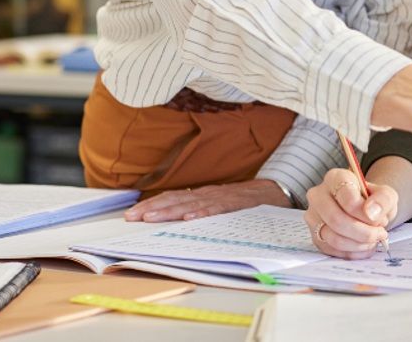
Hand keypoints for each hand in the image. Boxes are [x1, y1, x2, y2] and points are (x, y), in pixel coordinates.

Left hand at [123, 178, 292, 222]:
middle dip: (154, 208)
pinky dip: (203, 213)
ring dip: (171, 210)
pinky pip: (218, 209)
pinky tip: (190, 219)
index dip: (152, 204)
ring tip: (152, 218)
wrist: (278, 190)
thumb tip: (175, 222)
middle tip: (133, 217)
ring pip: (192, 203)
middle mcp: (209, 194)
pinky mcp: (237, 204)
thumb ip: (202, 209)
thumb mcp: (221, 204)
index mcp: (204, 195)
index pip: (173, 198)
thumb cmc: (246, 202)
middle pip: (177, 200)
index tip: (132, 214)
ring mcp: (223, 198)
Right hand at [304, 168, 397, 258]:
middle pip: (336, 219)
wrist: (367, 211)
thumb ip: (383, 199)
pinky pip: (333, 251)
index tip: (379, 221)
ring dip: (359, 244)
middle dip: (363, 232)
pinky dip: (353, 252)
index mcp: (335, 178)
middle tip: (380, 234)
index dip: (363, 212)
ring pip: (334, 238)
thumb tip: (371, 214)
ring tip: (374, 240)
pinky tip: (365, 247)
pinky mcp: (316, 237)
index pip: (345, 195)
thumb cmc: (373, 200)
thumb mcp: (386, 194)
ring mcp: (314, 217)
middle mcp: (318, 195)